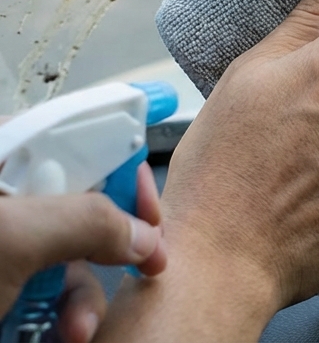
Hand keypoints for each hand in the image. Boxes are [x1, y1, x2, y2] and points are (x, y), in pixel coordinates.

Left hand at [0, 160, 163, 342]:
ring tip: (77, 327)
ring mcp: (12, 244)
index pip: (81, 145)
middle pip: (86, 206)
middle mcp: (13, 202)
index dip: (124, 170)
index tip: (152, 207)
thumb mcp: (12, 238)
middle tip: (150, 264)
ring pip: (74, 256)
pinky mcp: (10, 283)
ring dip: (87, 296)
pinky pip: (55, 290)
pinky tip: (66, 332)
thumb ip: (85, 222)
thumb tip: (144, 235)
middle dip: (114, 246)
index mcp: (5, 163)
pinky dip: (70, 314)